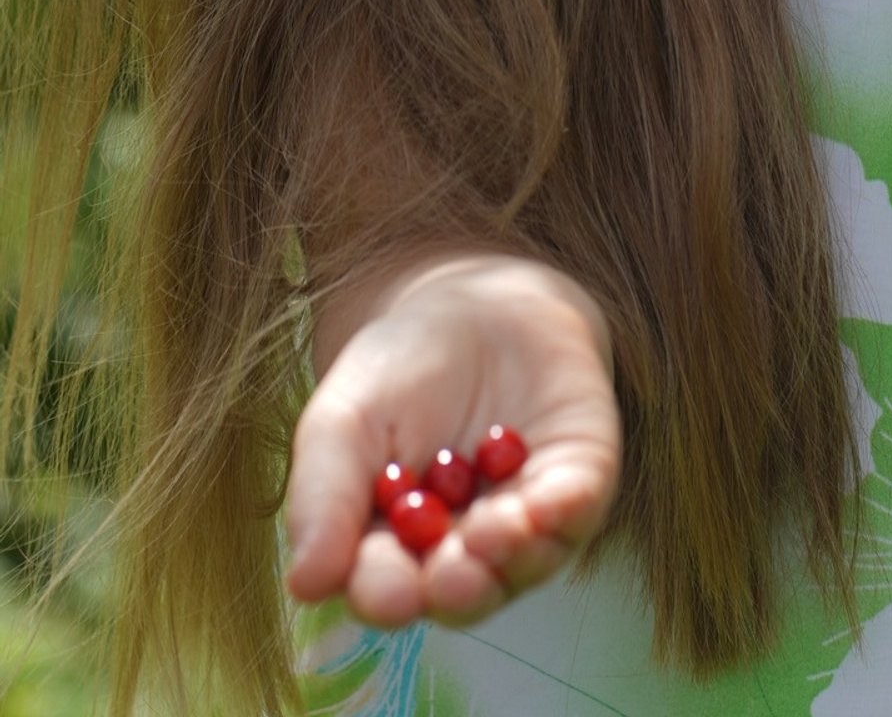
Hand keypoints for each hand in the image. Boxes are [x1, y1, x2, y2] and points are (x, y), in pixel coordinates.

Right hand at [283, 252, 620, 626]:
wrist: (477, 303)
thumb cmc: (397, 370)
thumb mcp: (345, 419)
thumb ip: (325, 496)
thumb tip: (305, 585)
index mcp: (394, 548)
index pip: (387, 588)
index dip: (386, 595)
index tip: (386, 592)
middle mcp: (463, 548)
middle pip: (462, 592)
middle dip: (456, 589)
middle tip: (450, 578)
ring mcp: (526, 516)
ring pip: (525, 563)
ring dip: (510, 556)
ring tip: (493, 532)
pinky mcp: (579, 477)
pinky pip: (579, 509)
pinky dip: (565, 513)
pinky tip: (546, 505)